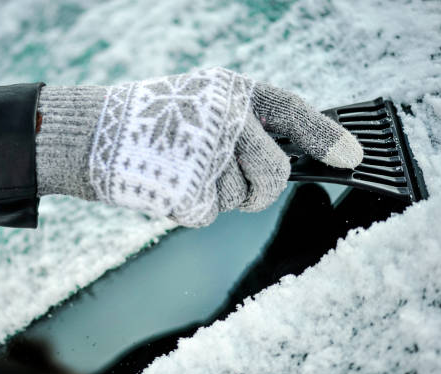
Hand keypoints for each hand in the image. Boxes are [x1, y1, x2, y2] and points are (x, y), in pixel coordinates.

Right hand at [36, 67, 362, 226]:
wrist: (89, 133)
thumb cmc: (144, 122)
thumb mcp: (196, 106)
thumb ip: (238, 126)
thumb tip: (278, 162)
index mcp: (229, 91)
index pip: (291, 112)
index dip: (324, 136)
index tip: (351, 156)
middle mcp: (225, 118)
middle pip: (274, 173)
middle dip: (261, 190)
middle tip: (241, 190)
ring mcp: (208, 154)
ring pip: (239, 200)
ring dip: (214, 196)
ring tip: (178, 172)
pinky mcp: (189, 189)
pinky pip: (207, 214)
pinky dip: (187, 207)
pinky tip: (164, 184)